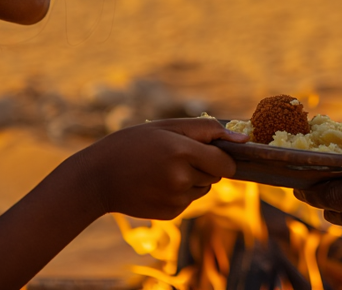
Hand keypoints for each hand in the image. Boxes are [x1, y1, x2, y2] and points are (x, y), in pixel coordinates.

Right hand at [82, 118, 246, 219]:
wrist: (97, 178)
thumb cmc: (132, 144)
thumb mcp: (167, 127)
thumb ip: (207, 129)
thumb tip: (244, 140)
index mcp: (181, 151)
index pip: (225, 162)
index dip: (221, 156)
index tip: (209, 150)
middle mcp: (180, 178)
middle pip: (216, 175)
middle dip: (204, 165)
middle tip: (175, 156)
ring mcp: (175, 199)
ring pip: (204, 189)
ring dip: (193, 179)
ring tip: (163, 170)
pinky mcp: (170, 213)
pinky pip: (189, 201)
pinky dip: (180, 193)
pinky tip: (157, 184)